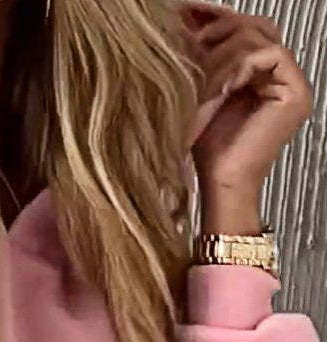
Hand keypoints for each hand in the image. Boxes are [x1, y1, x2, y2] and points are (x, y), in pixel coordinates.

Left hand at [182, 3, 312, 204]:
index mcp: (261, 73)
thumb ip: (200, 53)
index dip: (217, 17)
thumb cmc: (208, 148)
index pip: (246, 28)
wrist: (218, 183)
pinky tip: (224, 87)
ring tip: (208, 80)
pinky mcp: (296, 93)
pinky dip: (243, 65)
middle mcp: (281, 75)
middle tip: (194, 42)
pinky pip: (272, 55)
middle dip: (221, 29)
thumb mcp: (199, 88)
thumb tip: (186, 14)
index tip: (186, 13)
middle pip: (256, 26)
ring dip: (227, 54)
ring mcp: (293, 83)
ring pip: (261, 37)